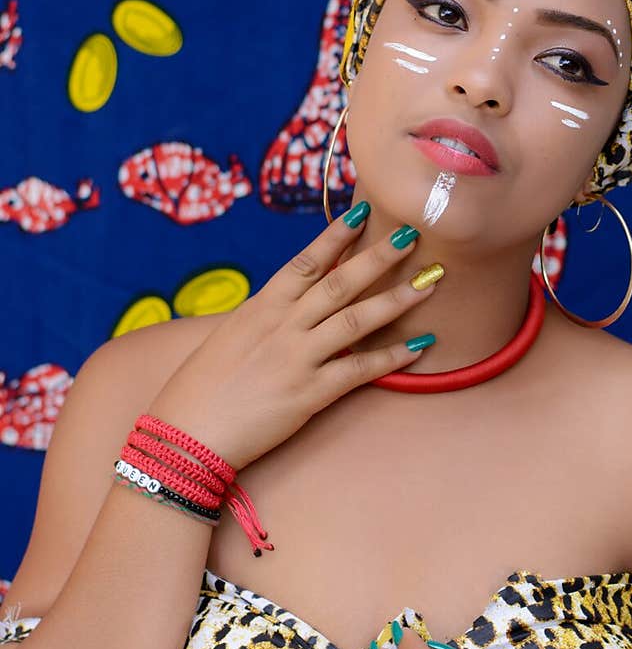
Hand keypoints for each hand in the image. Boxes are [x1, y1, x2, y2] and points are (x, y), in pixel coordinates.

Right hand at [145, 206, 442, 472]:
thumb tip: (285, 306)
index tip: (364, 211)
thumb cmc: (199, 389)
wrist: (185, 436)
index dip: (337, 234)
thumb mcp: (228, 339)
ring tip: (430, 284)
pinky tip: (420, 346)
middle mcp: (282, 326)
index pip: (306, 260)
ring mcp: (297, 358)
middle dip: (380, 256)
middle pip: (341, 282)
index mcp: (260, 307)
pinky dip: (392, 357)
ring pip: (357, 319)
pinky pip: (359, 370)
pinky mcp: (309, 394)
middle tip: (413, 236)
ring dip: (397, 299)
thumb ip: (262, 319)